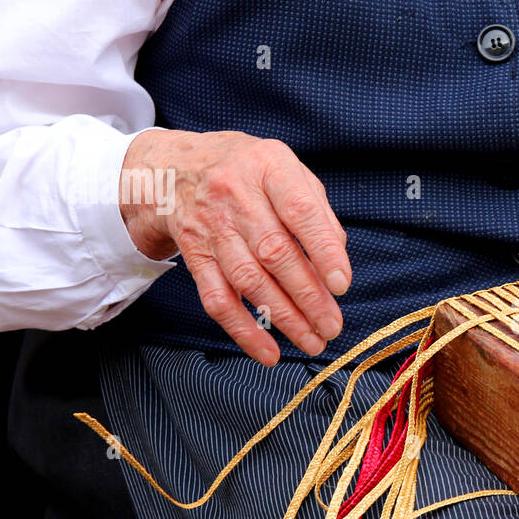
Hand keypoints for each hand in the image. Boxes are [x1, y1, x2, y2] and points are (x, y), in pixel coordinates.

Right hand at [120, 129, 350, 364]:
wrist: (176, 167)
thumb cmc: (248, 172)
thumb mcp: (286, 169)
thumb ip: (317, 210)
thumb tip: (336, 260)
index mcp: (268, 167)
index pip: (300, 211)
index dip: (323, 251)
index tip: (342, 285)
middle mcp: (235, 194)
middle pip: (274, 252)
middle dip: (308, 296)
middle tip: (332, 326)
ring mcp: (210, 226)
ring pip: (247, 280)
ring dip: (283, 317)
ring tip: (311, 341)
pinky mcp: (193, 253)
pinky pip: (216, 298)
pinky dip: (243, 330)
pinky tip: (268, 351)